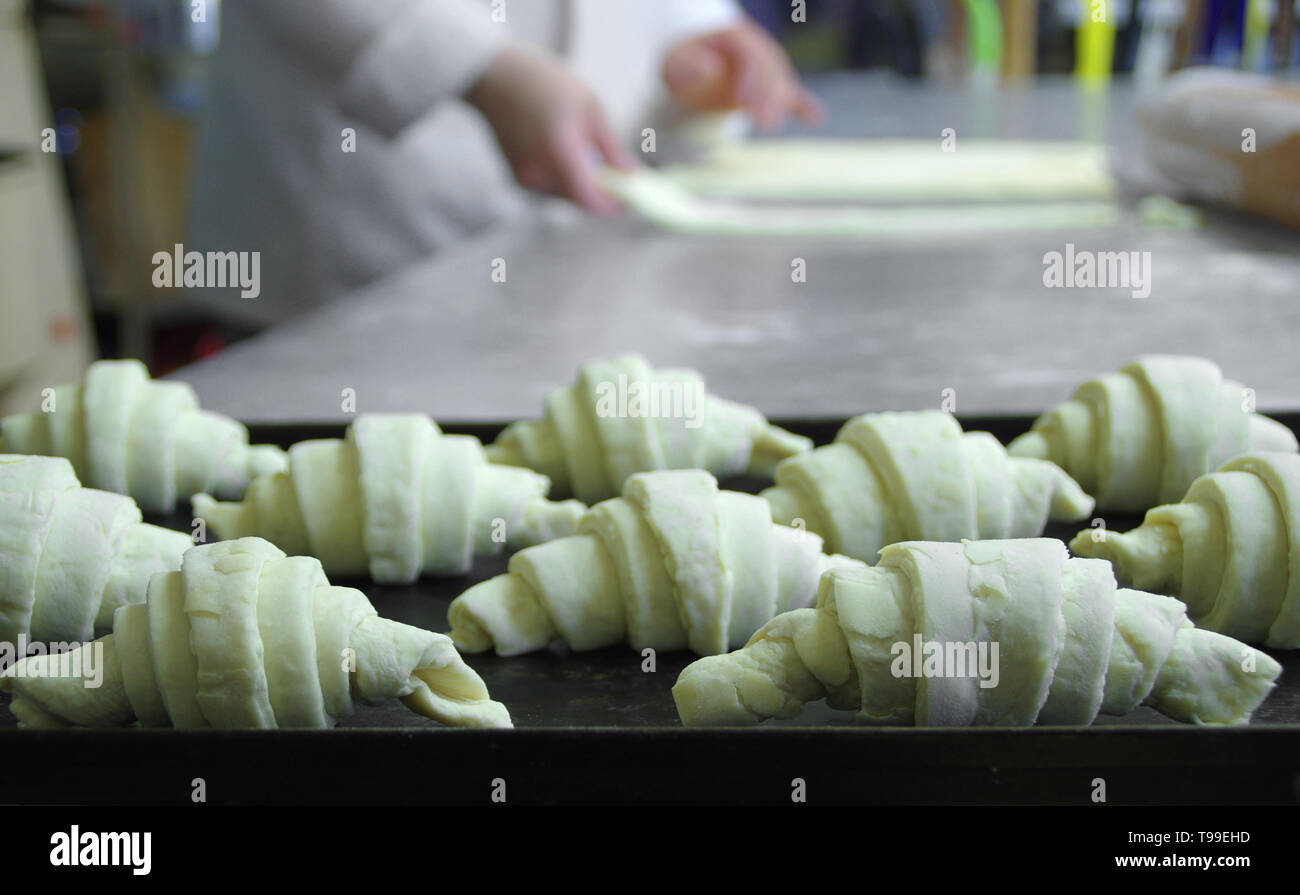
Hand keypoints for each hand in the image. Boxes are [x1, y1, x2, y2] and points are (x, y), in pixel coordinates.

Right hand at [466, 46, 634, 214]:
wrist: (495, 77)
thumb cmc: (543, 83)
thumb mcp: (589, 107)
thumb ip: (611, 148)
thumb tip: (631, 175)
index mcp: (559, 152)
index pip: (590, 199)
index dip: (612, 205)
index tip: (627, 199)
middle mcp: (539, 172)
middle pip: (579, 200)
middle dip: (599, 191)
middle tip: (613, 171)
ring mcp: (524, 178)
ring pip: (565, 196)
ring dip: (581, 184)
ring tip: (584, 152)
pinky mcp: (516, 179)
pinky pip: (549, 189)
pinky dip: (563, 179)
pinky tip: (562, 152)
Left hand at [661, 22, 823, 131]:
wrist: (691, 64)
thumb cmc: (682, 64)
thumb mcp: (677, 63)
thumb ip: (689, 66)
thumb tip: (710, 69)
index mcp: (736, 37)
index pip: (752, 55)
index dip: (752, 78)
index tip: (743, 103)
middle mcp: (758, 48)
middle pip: (772, 70)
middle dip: (769, 96)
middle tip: (763, 123)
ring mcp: (768, 67)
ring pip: (781, 82)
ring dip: (779, 104)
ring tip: (770, 126)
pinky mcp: (771, 86)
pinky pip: (791, 93)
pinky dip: (803, 106)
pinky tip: (816, 119)